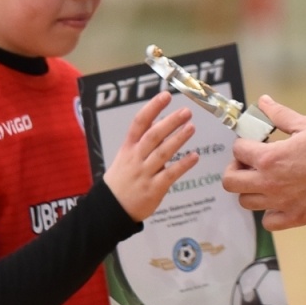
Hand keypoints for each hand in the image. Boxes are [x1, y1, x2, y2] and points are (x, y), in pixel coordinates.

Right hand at [103, 91, 197, 221]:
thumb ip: (143, 140)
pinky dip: (183, 165)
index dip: (152, 108)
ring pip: (162, 153)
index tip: (166, 95)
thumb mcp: (126, 156)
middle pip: (153, 136)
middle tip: (186, 111)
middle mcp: (135, 158)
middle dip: (170, 122)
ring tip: (192, 127)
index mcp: (128, 148)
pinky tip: (195, 156)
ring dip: (178, 139)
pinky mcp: (153, 189)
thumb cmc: (122, 179)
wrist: (110, 209)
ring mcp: (144, 173)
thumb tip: (162, 120)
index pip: (139, 123)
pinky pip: (170, 175)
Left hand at [221, 96, 305, 229]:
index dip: (243, 144)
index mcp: (270, 158)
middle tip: (250, 163)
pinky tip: (279, 201)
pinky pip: (268, 222)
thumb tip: (263, 102)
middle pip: (231, 182)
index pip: (238, 151)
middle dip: (236, 169)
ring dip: (251, 190)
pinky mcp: (295, 218)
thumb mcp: (305, 124)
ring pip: (246, 202)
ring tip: (265, 180)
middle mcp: (270, 183)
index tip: (253, 143)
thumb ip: (279, 115)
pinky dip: (269, 213)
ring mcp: (281, 204)